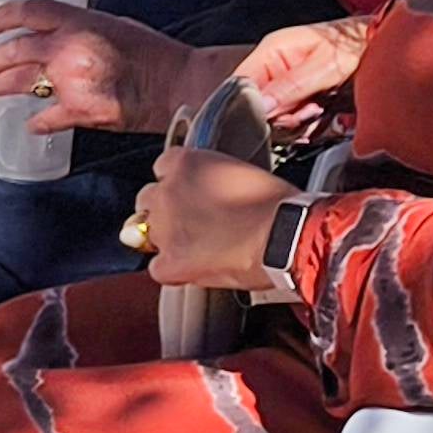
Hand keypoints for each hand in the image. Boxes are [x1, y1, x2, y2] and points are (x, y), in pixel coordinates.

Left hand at [0, 1, 199, 136]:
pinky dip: (36, 122)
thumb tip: (57, 33)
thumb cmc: (153, 55)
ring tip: (0, 90)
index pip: (26, 12)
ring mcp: (71, 81)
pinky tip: (33, 123)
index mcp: (79, 21)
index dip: (0, 18)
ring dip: (5, 87)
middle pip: (14, 50)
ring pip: (21, 83)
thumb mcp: (112, 23)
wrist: (177, 84)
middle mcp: (69, 47)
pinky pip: (45, 118)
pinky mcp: (79, 111)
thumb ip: (80, 27)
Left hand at [130, 145, 296, 290]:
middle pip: (148, 200)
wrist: (286, 236)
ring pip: (145, 233)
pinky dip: (173, 270)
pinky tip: (195, 269)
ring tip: (196, 247)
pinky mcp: (171, 262)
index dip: (179, 183)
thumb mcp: (239, 172)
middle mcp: (167, 191)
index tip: (191, 192)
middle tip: (192, 221)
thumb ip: (212, 178)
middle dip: (165, 210)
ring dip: (166, 239)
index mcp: (184, 163)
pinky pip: (157, 267)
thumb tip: (209, 193)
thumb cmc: (276, 204)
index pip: (163, 167)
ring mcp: (165, 228)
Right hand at [230, 17, 370, 127]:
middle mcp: (273, 67)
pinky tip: (318, 117)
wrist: (380, 47)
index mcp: (272, 50)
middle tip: (306, 112)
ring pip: (273, 116)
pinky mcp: (297, 98)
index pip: (240, 82)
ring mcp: (285, 84)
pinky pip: (289, 119)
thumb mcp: (325, 66)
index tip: (269, 118)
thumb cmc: (356, 45)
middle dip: (279, 116)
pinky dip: (302, 125)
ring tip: (317, 110)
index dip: (249, 104)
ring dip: (294, 122)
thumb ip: (292, 85)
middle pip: (256, 104)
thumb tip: (262, 106)